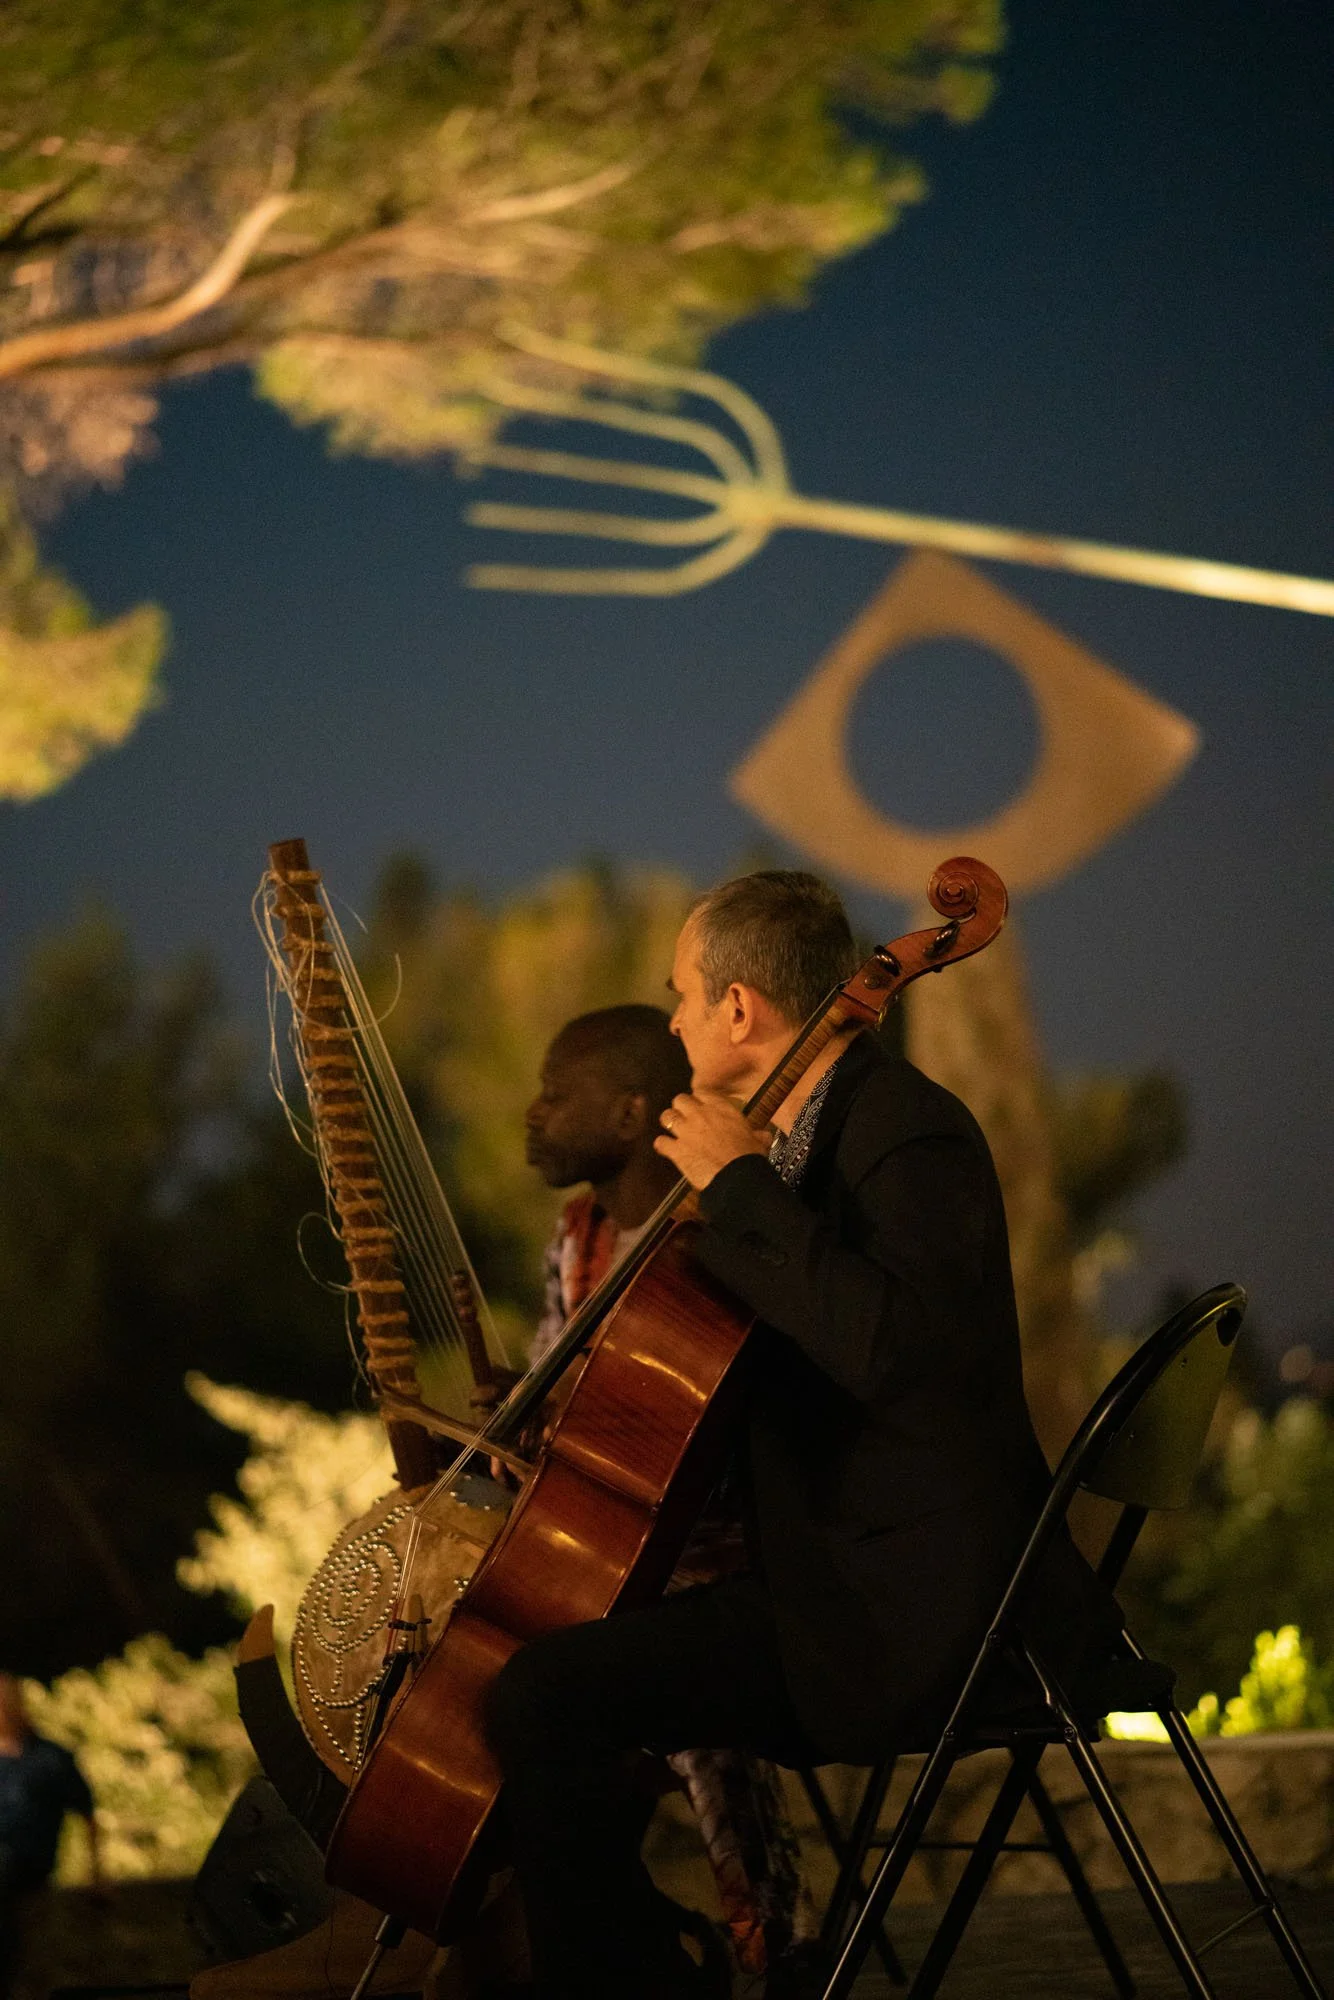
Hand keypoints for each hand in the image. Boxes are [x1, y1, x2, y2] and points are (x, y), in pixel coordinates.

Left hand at [653, 1089, 770, 1189]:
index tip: (700, 1106)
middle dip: (681, 1108)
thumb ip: (758, 1135)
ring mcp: (686, 1131)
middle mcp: (700, 1114)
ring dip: (669, 1123)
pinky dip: (662, 1146)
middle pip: (679, 1099)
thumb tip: (765, 1136)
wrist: (737, 1176)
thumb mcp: (758, 1141)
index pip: (702, 1092)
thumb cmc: (749, 1156)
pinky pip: (660, 1142)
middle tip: (685, 1118)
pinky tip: (666, 1150)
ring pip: (666, 1116)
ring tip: (673, 1131)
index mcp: (721, 1108)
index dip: (699, 1099)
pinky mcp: (676, 1149)